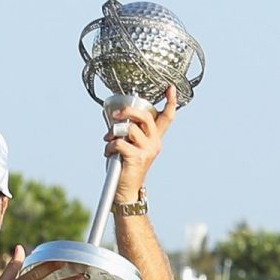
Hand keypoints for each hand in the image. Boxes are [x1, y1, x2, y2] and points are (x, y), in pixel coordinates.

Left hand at [105, 84, 178, 203]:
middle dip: (127, 111)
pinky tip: (108, 153)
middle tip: (116, 115)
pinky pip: (119, 142)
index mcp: (155, 138)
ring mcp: (147, 150)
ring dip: (113, 133)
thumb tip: (118, 115)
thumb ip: (129, 131)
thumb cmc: (126, 166)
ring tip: (108, 140)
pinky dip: (109, 146)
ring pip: (129, 129)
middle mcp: (155, 143)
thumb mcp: (131, 145)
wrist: (126, 190)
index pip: (167, 117)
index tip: (170, 88)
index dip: (170, 102)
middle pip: (145, 116)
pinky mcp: (137, 157)